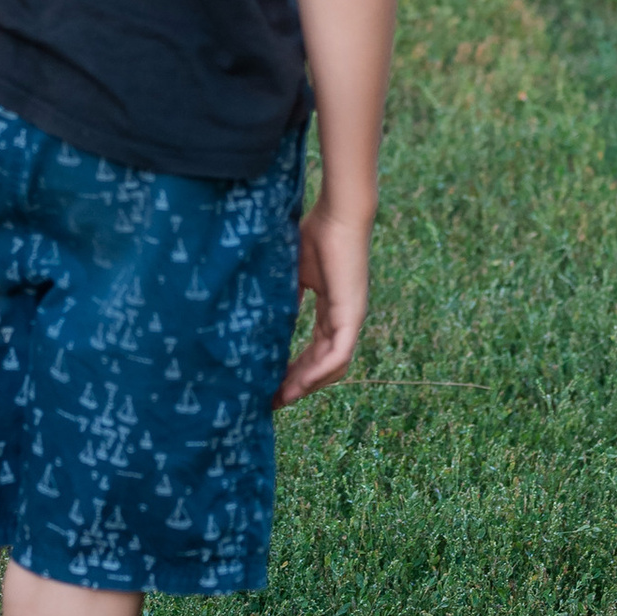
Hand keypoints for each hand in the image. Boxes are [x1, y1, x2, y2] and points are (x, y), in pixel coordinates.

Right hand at [275, 198, 370, 407]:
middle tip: (272, 401)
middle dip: (297, 385)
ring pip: (332, 366)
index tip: (271, 385)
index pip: (314, 351)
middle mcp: (344, 319)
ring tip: (281, 397)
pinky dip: (319, 372)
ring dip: (307, 385)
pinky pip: (339, 354)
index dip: (294, 370)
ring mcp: (350, 318)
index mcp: (331, 310)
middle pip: (322, 365)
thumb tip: (264, 318)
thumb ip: (284, 297)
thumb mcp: (293, 274)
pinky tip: (298, 384)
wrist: (338, 214)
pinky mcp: (352, 313)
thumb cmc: (316, 234)